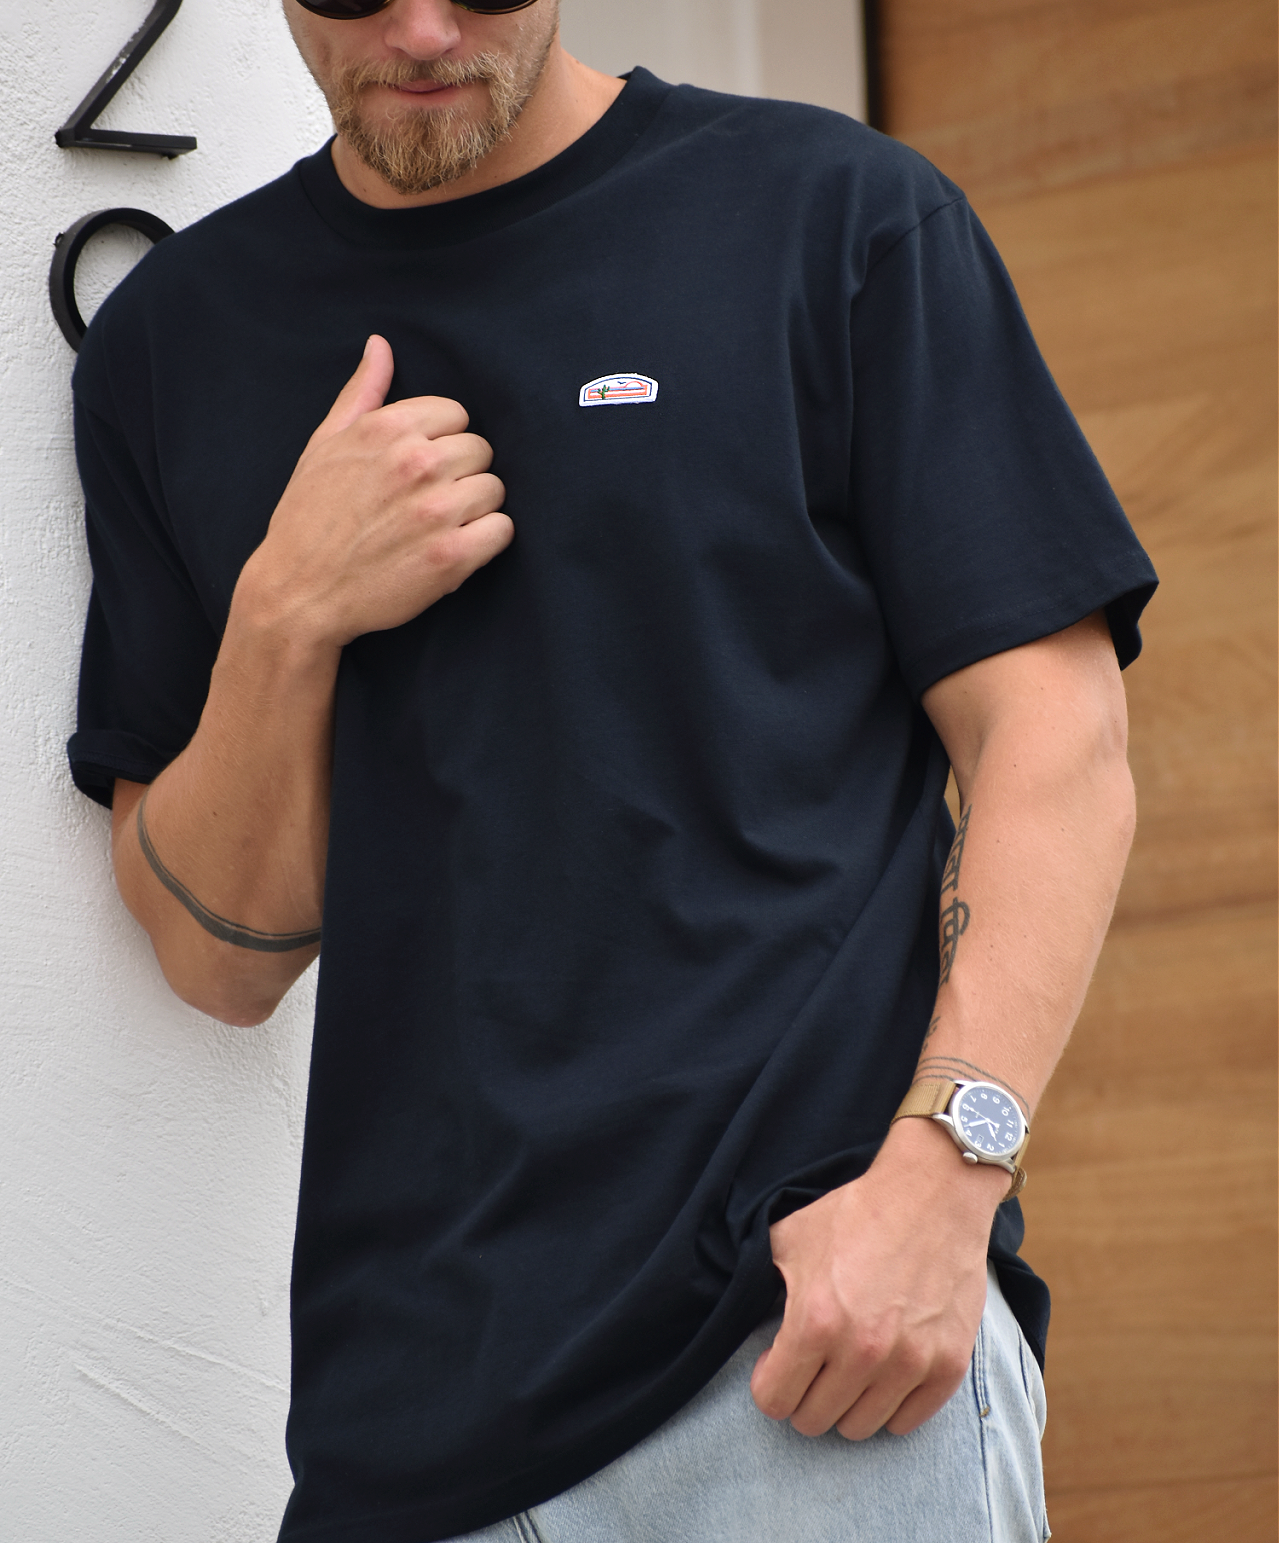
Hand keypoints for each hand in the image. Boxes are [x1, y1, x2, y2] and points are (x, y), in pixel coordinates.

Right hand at [240, 334, 513, 647]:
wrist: (299, 592)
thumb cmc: (309, 519)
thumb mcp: (324, 445)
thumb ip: (360, 394)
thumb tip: (380, 346)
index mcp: (387, 429)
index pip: (456, 415)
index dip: (442, 443)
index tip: (420, 472)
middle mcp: (416, 463)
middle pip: (480, 451)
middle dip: (461, 477)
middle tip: (428, 505)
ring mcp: (436, 509)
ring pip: (495, 490)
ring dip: (475, 511)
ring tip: (440, 529)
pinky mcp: (451, 556)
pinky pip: (503, 530)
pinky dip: (487, 542)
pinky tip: (457, 550)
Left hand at [749, 1118, 1005, 1439]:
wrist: (932, 1194)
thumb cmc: (857, 1213)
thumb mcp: (790, 1239)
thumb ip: (763, 1283)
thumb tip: (743, 1311)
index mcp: (815, 1321)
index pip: (774, 1402)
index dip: (770, 1384)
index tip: (778, 1365)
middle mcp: (862, 1351)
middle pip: (814, 1421)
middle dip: (805, 1396)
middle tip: (814, 1366)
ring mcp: (909, 1363)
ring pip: (859, 1428)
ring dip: (847, 1403)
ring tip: (849, 1368)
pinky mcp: (947, 1365)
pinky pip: (907, 1422)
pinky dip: (891, 1405)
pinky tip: (884, 1373)